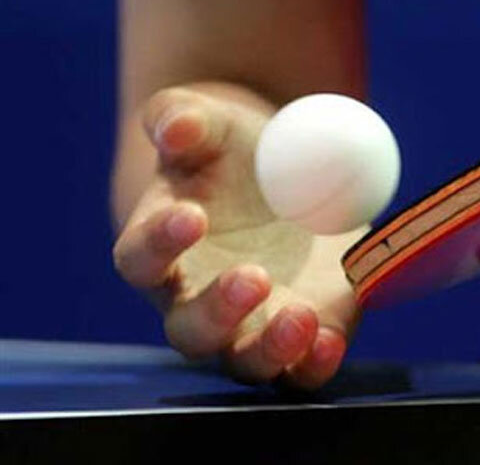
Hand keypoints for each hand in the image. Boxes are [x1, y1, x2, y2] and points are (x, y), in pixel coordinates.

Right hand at [113, 83, 363, 387]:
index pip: (141, 259)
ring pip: (246, 361)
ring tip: (301, 318)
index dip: (159, 243)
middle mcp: (197, 302)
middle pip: (191, 330)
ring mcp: (249, 328)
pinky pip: (301, 368)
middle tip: (254, 276)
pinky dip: (315, 361)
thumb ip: (182, 118)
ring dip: (270, 348)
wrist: (286, 178)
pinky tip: (331, 338)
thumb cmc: (232, 152)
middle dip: (219, 311)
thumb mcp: (211, 125)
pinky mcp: (299, 337)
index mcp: (163, 250)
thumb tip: (175, 128)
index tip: (193, 216)